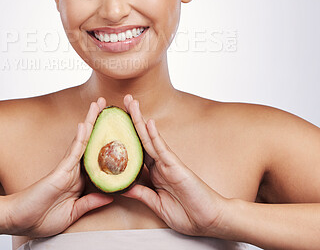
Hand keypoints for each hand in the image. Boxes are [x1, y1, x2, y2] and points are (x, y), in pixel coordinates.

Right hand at [4, 98, 112, 237]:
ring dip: (91, 122)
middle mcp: (75, 170)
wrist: (20, 222)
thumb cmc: (42, 218)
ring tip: (99, 104)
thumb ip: (91, 203)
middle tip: (108, 105)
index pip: (97, 157)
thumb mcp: (73, 213)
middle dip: (99, 123)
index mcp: (80, 180)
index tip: (119, 132)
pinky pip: (73, 152)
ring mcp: (68, 168)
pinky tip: (85, 124)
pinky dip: (80, 138)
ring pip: (83, 141)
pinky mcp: (60, 171)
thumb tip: (110, 196)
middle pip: (91, 142)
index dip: (107, 143)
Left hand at [122, 94, 227, 236]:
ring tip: (131, 103)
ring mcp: (167, 163)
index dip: (124, 138)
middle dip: (131, 120)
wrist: (210, 220)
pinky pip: (162, 149)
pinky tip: (147, 122)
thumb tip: (123, 187)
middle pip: (141, 138)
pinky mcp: (175, 166)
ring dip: (139, 120)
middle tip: (123, 101)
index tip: (113, 126)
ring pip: (149, 138)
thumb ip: (142, 194)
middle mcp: (159, 164)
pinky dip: (155, 135)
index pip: (135, 152)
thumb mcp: (158, 205)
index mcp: (154, 173)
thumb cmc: (188, 214)